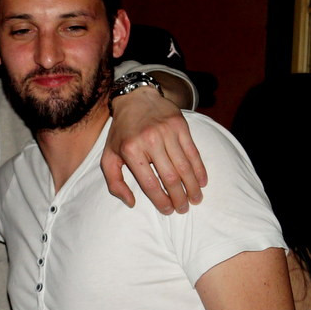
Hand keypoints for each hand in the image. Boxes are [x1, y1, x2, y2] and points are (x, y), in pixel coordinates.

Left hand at [102, 86, 206, 213]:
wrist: (135, 99)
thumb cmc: (121, 133)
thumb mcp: (109, 156)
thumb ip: (114, 182)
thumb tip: (130, 202)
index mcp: (130, 151)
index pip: (149, 183)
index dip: (161, 200)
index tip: (168, 210)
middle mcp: (150, 141)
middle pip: (170, 177)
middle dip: (179, 197)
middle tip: (184, 209)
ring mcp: (167, 132)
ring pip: (184, 166)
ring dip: (192, 186)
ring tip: (195, 199)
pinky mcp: (181, 126)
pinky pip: (193, 152)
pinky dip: (199, 169)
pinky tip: (202, 182)